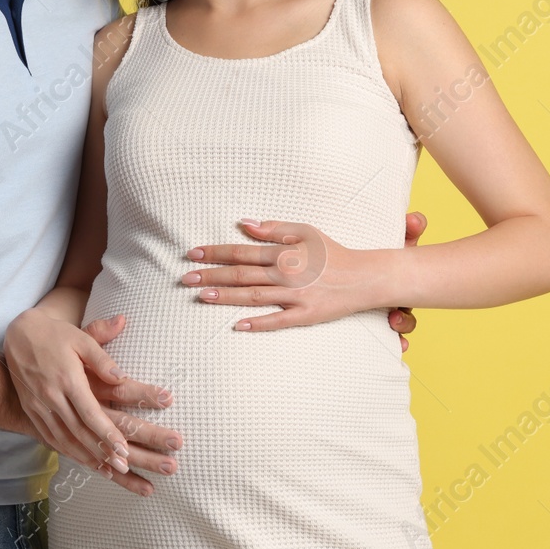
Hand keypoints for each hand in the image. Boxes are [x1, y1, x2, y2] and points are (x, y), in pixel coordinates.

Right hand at [4, 309, 182, 495]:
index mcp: (67, 378)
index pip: (89, 412)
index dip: (107, 432)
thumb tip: (122, 377)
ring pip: (65, 439)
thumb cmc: (55, 334)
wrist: (18, 335)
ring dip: (87, 456)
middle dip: (102, 451)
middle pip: (79, 431)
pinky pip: (51, 437)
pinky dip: (68, 452)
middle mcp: (52, 396)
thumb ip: (101, 358)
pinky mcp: (32, 411)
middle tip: (123, 466)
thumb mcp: (80, 338)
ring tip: (109, 470)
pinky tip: (84, 460)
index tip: (123, 448)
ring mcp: (39, 406)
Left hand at [182, 213, 425, 336]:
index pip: (241, 251)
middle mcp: (286, 273)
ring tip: (200, 296)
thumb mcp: (305, 231)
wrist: (364, 277)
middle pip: (241, 274)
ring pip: (253, 296)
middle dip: (211, 275)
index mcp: (284, 251)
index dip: (215, 252)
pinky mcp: (305, 315)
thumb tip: (244, 223)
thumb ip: (273, 228)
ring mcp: (295, 296)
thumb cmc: (332, 252)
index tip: (192, 254)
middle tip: (185, 278)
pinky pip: (277, 321)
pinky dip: (257, 323)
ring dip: (225, 297)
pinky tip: (236, 325)